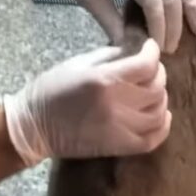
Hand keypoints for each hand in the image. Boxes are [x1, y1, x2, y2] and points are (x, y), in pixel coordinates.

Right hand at [3, 39, 170, 164]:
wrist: (33, 127)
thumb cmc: (51, 89)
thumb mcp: (78, 63)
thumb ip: (110, 56)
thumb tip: (135, 52)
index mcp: (104, 80)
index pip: (146, 65)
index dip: (153, 53)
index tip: (151, 47)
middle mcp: (116, 105)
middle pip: (156, 89)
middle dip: (158, 74)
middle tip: (151, 69)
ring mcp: (119, 129)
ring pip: (158, 113)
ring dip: (161, 99)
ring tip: (152, 92)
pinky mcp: (118, 147)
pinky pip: (152, 140)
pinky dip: (162, 127)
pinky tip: (160, 115)